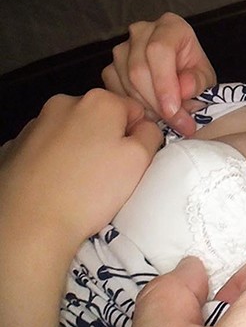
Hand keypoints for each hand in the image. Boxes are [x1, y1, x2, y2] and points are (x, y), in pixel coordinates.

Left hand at [0, 90, 161, 326]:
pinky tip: (55, 185)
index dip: (139, 135)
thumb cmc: (93, 190)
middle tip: (109, 174)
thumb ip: (151, 134)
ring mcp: (34, 124)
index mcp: (99, 101)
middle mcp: (63, 103)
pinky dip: (54, 160)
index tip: (134, 162)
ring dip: (80, 149)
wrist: (28, 225)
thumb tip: (145, 126)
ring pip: (71, 132)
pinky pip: (46, 149)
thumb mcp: (140, 160)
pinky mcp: (13, 147)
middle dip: (107, 139)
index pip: (135, 109)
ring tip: (80, 183)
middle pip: (100, 118)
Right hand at [102, 12, 216, 135]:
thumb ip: (198, 82)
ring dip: (147, 107)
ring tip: (167, 119)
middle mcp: (142, 32)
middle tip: (176, 123)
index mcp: (170, 26)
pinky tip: (151, 113)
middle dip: (157, 103)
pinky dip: (134, 107)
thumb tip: (184, 89)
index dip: (165, 83)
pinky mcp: (110, 68)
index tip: (173, 110)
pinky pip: (116, 91)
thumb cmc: (193, 73)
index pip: (159, 51)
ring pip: (126, 82)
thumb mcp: (205, 77)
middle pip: (139, 69)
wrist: (179, 74)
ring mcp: (122, 49)